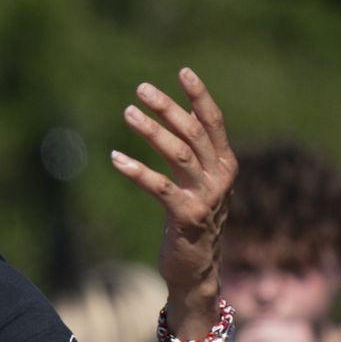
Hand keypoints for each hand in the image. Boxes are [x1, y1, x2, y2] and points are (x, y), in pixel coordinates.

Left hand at [109, 68, 237, 330]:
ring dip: (151, 131)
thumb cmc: (191, 222)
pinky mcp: (186, 216)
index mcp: (225, 164)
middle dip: (167, 107)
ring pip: (178, 153)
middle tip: (140, 89)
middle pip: (193, 132)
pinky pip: (159, 187)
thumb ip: (192, 155)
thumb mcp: (196, 184)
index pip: (213, 122)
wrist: (195, 270)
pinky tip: (115, 157)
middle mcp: (220, 177)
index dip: (199, 95)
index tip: (182, 71)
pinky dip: (136, 170)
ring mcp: (206, 197)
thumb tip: (178, 118)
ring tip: (127, 112)